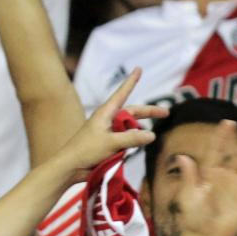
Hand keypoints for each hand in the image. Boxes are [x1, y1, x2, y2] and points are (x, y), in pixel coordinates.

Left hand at [54, 68, 164, 182]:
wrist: (71, 166)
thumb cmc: (86, 150)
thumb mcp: (112, 143)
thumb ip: (132, 138)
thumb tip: (152, 135)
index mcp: (105, 113)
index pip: (122, 93)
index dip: (131, 81)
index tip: (138, 68)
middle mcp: (108, 119)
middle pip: (132, 112)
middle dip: (148, 112)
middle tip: (166, 114)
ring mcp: (109, 131)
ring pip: (130, 128)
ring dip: (137, 133)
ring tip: (134, 143)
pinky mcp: (109, 143)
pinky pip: (125, 139)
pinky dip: (130, 143)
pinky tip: (126, 151)